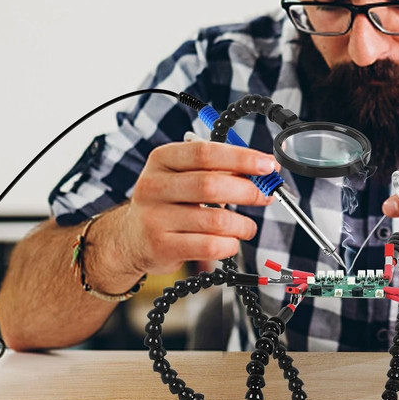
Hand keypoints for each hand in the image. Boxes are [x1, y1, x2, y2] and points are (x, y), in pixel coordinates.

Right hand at [119, 139, 279, 274]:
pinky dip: (230, 244)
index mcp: (162, 160)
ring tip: (247, 227)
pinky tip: (231, 241)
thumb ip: (219, 171)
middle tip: (265, 195)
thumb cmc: (168, 204)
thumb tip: (263, 171)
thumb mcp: (184, 177)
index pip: (205, 153)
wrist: (130, 238)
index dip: (241, 158)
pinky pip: (209, 245)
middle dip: (247, 191)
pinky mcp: (161, 246)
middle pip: (211, 185)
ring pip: (215, 219)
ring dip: (242, 224)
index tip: (268, 165)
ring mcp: (154, 218)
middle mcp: (154, 186)